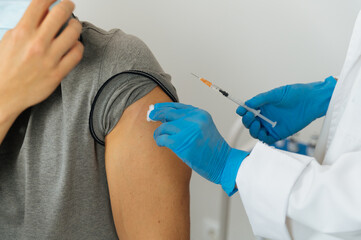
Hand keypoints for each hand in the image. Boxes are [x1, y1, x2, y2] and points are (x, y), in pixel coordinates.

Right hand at [0, 0, 82, 119]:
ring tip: (74, 26)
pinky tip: (74, 45)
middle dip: (68, 5)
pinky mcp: (58, 73)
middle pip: (61, 13)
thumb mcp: (9, 40)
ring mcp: (49, 59)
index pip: (41, 3)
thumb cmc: (5, 68)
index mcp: (22, 32)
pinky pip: (77, 54)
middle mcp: (37, 43)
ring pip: (73, 32)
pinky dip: (78, 46)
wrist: (4, 94)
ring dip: (76, 26)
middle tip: (69, 6)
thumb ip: (27, 26)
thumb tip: (44, 13)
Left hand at [149, 103, 248, 195]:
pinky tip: (161, 143)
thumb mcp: (204, 127)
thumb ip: (189, 120)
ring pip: (164, 126)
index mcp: (200, 114)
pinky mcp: (180, 142)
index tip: (156, 107)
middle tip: (151, 116)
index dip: (164, 106)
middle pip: (168, 112)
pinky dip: (159, 140)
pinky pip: (162, 138)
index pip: (177, 106)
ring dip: (159, 132)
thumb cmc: (213, 149)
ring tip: (160, 137)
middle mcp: (193, 119)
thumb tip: (167, 117)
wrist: (223, 162)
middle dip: (157, 114)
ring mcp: (187, 130)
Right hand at [237, 77, 336, 144]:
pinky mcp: (279, 134)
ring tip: (255, 124)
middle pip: (249, 123)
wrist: (312, 100)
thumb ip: (261, 99)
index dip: (242, 111)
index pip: (248, 111)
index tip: (240, 110)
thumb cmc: (296, 94)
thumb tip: (247, 104)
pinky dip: (262, 137)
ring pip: (256, 132)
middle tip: (249, 116)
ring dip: (252, 130)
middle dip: (246, 120)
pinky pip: (266, 139)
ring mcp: (271, 126)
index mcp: (263, 106)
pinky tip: (262, 132)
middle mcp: (265, 117)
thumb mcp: (275, 94)